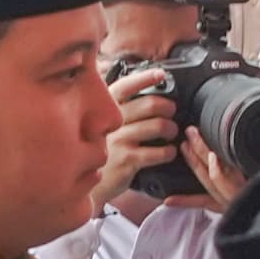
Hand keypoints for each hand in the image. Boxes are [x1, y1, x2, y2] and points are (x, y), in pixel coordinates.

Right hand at [89, 69, 182, 218]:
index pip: (126, 86)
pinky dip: (169, 152)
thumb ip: (122, 114)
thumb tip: (149, 98)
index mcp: (106, 110)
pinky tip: (169, 152)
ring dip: (171, 129)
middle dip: (168, 107)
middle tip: (172, 112)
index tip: (160, 75)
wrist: (88, 184)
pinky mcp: (127, 159)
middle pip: (150, 104)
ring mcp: (119, 140)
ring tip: (171, 133)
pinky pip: (158, 152)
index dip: (145, 78)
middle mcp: (112, 122)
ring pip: (157, 126)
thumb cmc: (102, 153)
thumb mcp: (105, 128)